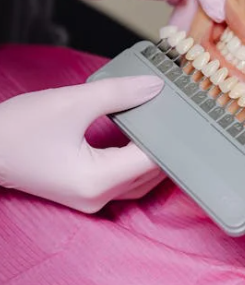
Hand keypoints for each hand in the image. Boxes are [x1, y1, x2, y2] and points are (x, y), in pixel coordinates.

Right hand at [0, 75, 164, 211]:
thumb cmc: (19, 129)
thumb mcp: (73, 102)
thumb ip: (118, 93)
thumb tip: (154, 87)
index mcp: (98, 181)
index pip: (152, 160)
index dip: (171, 136)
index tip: (184, 112)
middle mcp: (97, 197)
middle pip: (150, 173)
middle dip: (165, 144)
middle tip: (179, 113)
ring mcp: (90, 198)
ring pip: (138, 178)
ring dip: (152, 153)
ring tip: (163, 121)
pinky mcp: (83, 190)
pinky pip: (122, 177)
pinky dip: (135, 157)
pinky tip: (140, 133)